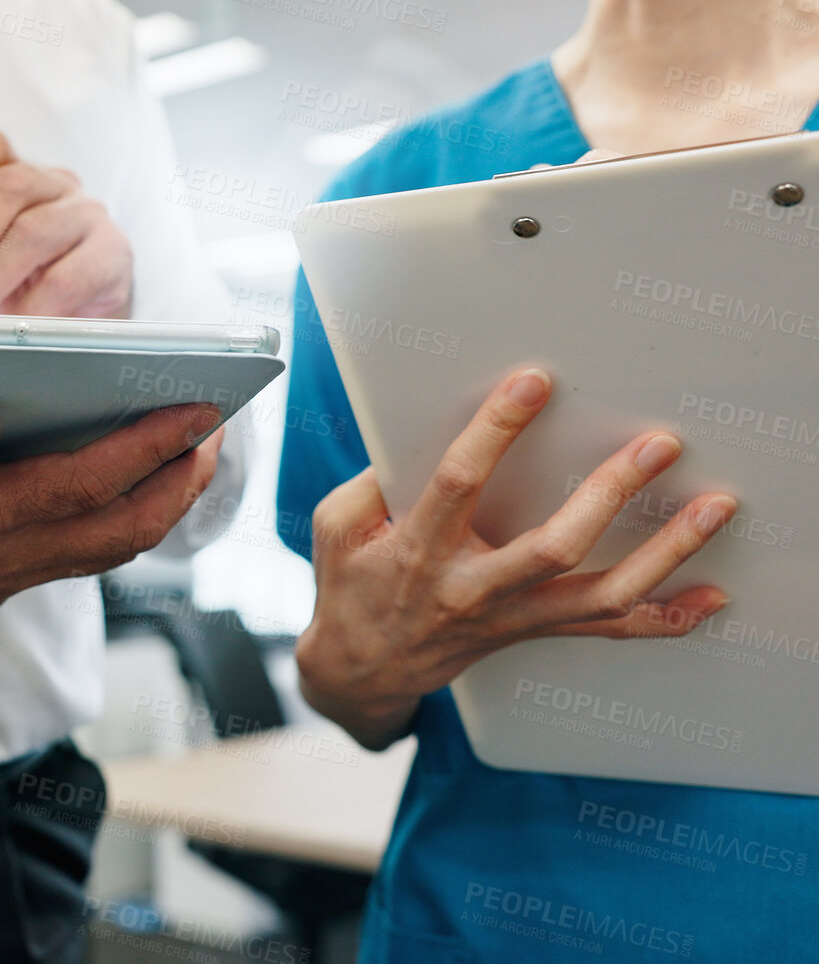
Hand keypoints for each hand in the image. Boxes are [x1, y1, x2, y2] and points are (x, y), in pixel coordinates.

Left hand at [0, 126, 130, 317]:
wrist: (64, 319)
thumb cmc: (9, 280)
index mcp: (12, 174)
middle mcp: (52, 184)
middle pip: (9, 185)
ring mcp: (86, 214)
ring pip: (35, 231)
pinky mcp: (112, 253)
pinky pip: (67, 277)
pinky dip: (33, 306)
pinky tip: (20, 320)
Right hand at [0, 401, 222, 667]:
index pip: (79, 483)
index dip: (145, 448)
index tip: (194, 411)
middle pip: (120, 528)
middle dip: (180, 481)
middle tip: (216, 431)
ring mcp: (0, 579)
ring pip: (107, 550)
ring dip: (160, 506)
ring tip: (186, 457)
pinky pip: (76, 557)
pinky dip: (117, 524)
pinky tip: (117, 492)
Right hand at [296, 368, 735, 749]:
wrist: (360, 668)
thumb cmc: (349, 584)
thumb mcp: (337, 526)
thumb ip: (375, 481)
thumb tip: (422, 433)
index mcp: (418, 550)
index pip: (459, 483)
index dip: (496, 429)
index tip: (534, 382)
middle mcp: (471, 588)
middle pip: (554, 546)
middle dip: (610, 492)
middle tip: (657, 444)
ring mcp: (509, 616)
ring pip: (600, 594)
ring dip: (665, 553)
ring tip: (713, 508)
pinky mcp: (532, 631)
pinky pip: (608, 631)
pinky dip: (665, 618)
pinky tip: (711, 598)